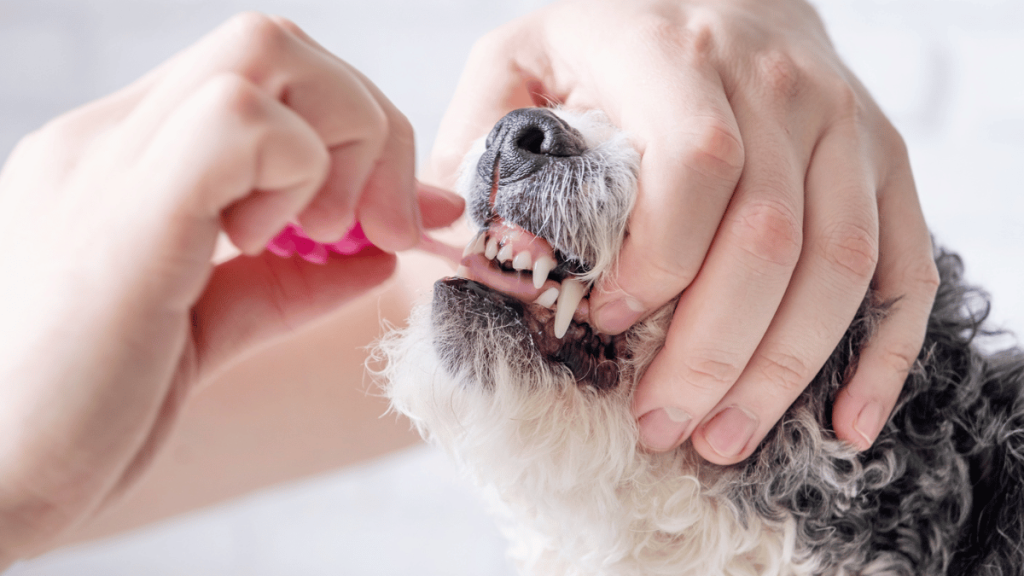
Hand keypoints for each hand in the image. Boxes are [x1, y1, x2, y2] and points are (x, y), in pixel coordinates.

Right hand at [0, 13, 461, 563]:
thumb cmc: (78, 415)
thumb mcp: (202, 330)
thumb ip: (285, 282)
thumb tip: (377, 250)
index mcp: (126, 159)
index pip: (262, 75)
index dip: (350, 128)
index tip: (386, 218)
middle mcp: (110, 139)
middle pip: (277, 43)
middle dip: (366, 124)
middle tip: (377, 225)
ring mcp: (108, 163)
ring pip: (267, 53)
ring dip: (339, 144)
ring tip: (319, 237)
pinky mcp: (125, 213)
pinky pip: (242, 123)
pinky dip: (298, 175)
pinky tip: (264, 247)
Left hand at [423, 0, 937, 463]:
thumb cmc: (603, 42)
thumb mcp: (516, 67)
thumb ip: (476, 153)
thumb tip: (458, 268)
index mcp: (673, 51)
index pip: (697, 165)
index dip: (658, 265)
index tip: (603, 325)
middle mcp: (777, 79)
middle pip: (771, 236)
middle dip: (713, 354)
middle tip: (661, 425)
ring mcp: (843, 121)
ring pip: (840, 263)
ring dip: (783, 369)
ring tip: (723, 437)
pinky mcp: (883, 161)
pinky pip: (905, 266)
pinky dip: (884, 354)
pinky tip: (847, 421)